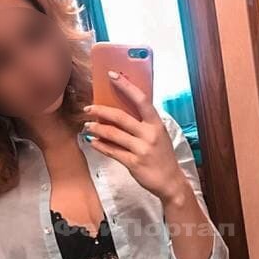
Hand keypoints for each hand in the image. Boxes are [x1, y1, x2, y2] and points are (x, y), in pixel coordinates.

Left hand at [82, 71, 187, 202]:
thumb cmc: (162, 156)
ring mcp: (141, 149)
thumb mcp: (159, 135)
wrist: (170, 182)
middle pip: (121, 117)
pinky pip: (112, 151)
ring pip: (113, 134)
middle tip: (88, 109)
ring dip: (97, 129)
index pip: (141, 99)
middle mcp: (150, 134)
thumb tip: (122, 110)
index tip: (111, 76)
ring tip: (87, 126)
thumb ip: (144, 123)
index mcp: (157, 124)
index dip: (126, 86)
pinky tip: (93, 142)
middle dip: (101, 111)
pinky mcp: (133, 163)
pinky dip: (100, 146)